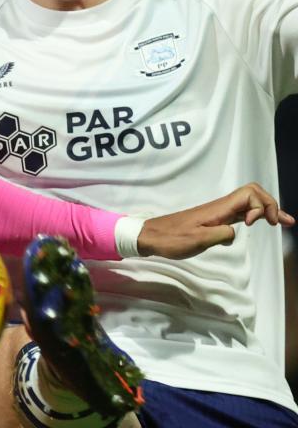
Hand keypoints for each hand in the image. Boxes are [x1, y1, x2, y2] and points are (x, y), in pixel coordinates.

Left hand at [137, 182, 294, 258]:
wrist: (151, 237)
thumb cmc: (171, 239)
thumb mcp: (196, 240)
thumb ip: (219, 234)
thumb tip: (235, 231)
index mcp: (217, 209)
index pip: (249, 193)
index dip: (260, 206)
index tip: (251, 224)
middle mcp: (220, 207)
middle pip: (253, 194)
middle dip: (271, 205)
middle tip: (282, 223)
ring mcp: (218, 213)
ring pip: (248, 203)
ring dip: (266, 210)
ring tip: (284, 222)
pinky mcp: (214, 221)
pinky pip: (240, 213)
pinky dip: (254, 217)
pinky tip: (260, 224)